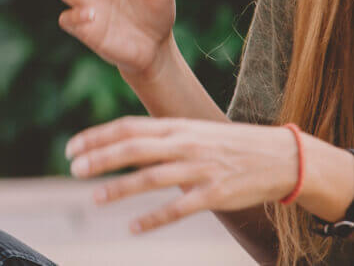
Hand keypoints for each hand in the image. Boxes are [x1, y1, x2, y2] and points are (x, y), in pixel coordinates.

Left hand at [66, 117, 298, 232]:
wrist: (281, 157)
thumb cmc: (229, 145)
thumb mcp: (193, 131)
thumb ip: (161, 138)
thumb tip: (123, 145)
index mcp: (176, 126)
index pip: (128, 127)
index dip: (97, 136)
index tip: (71, 147)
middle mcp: (185, 144)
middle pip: (134, 149)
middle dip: (101, 158)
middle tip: (74, 169)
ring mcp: (200, 169)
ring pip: (152, 178)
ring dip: (120, 188)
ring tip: (95, 199)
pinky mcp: (215, 193)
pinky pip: (179, 208)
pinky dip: (154, 218)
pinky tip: (133, 228)